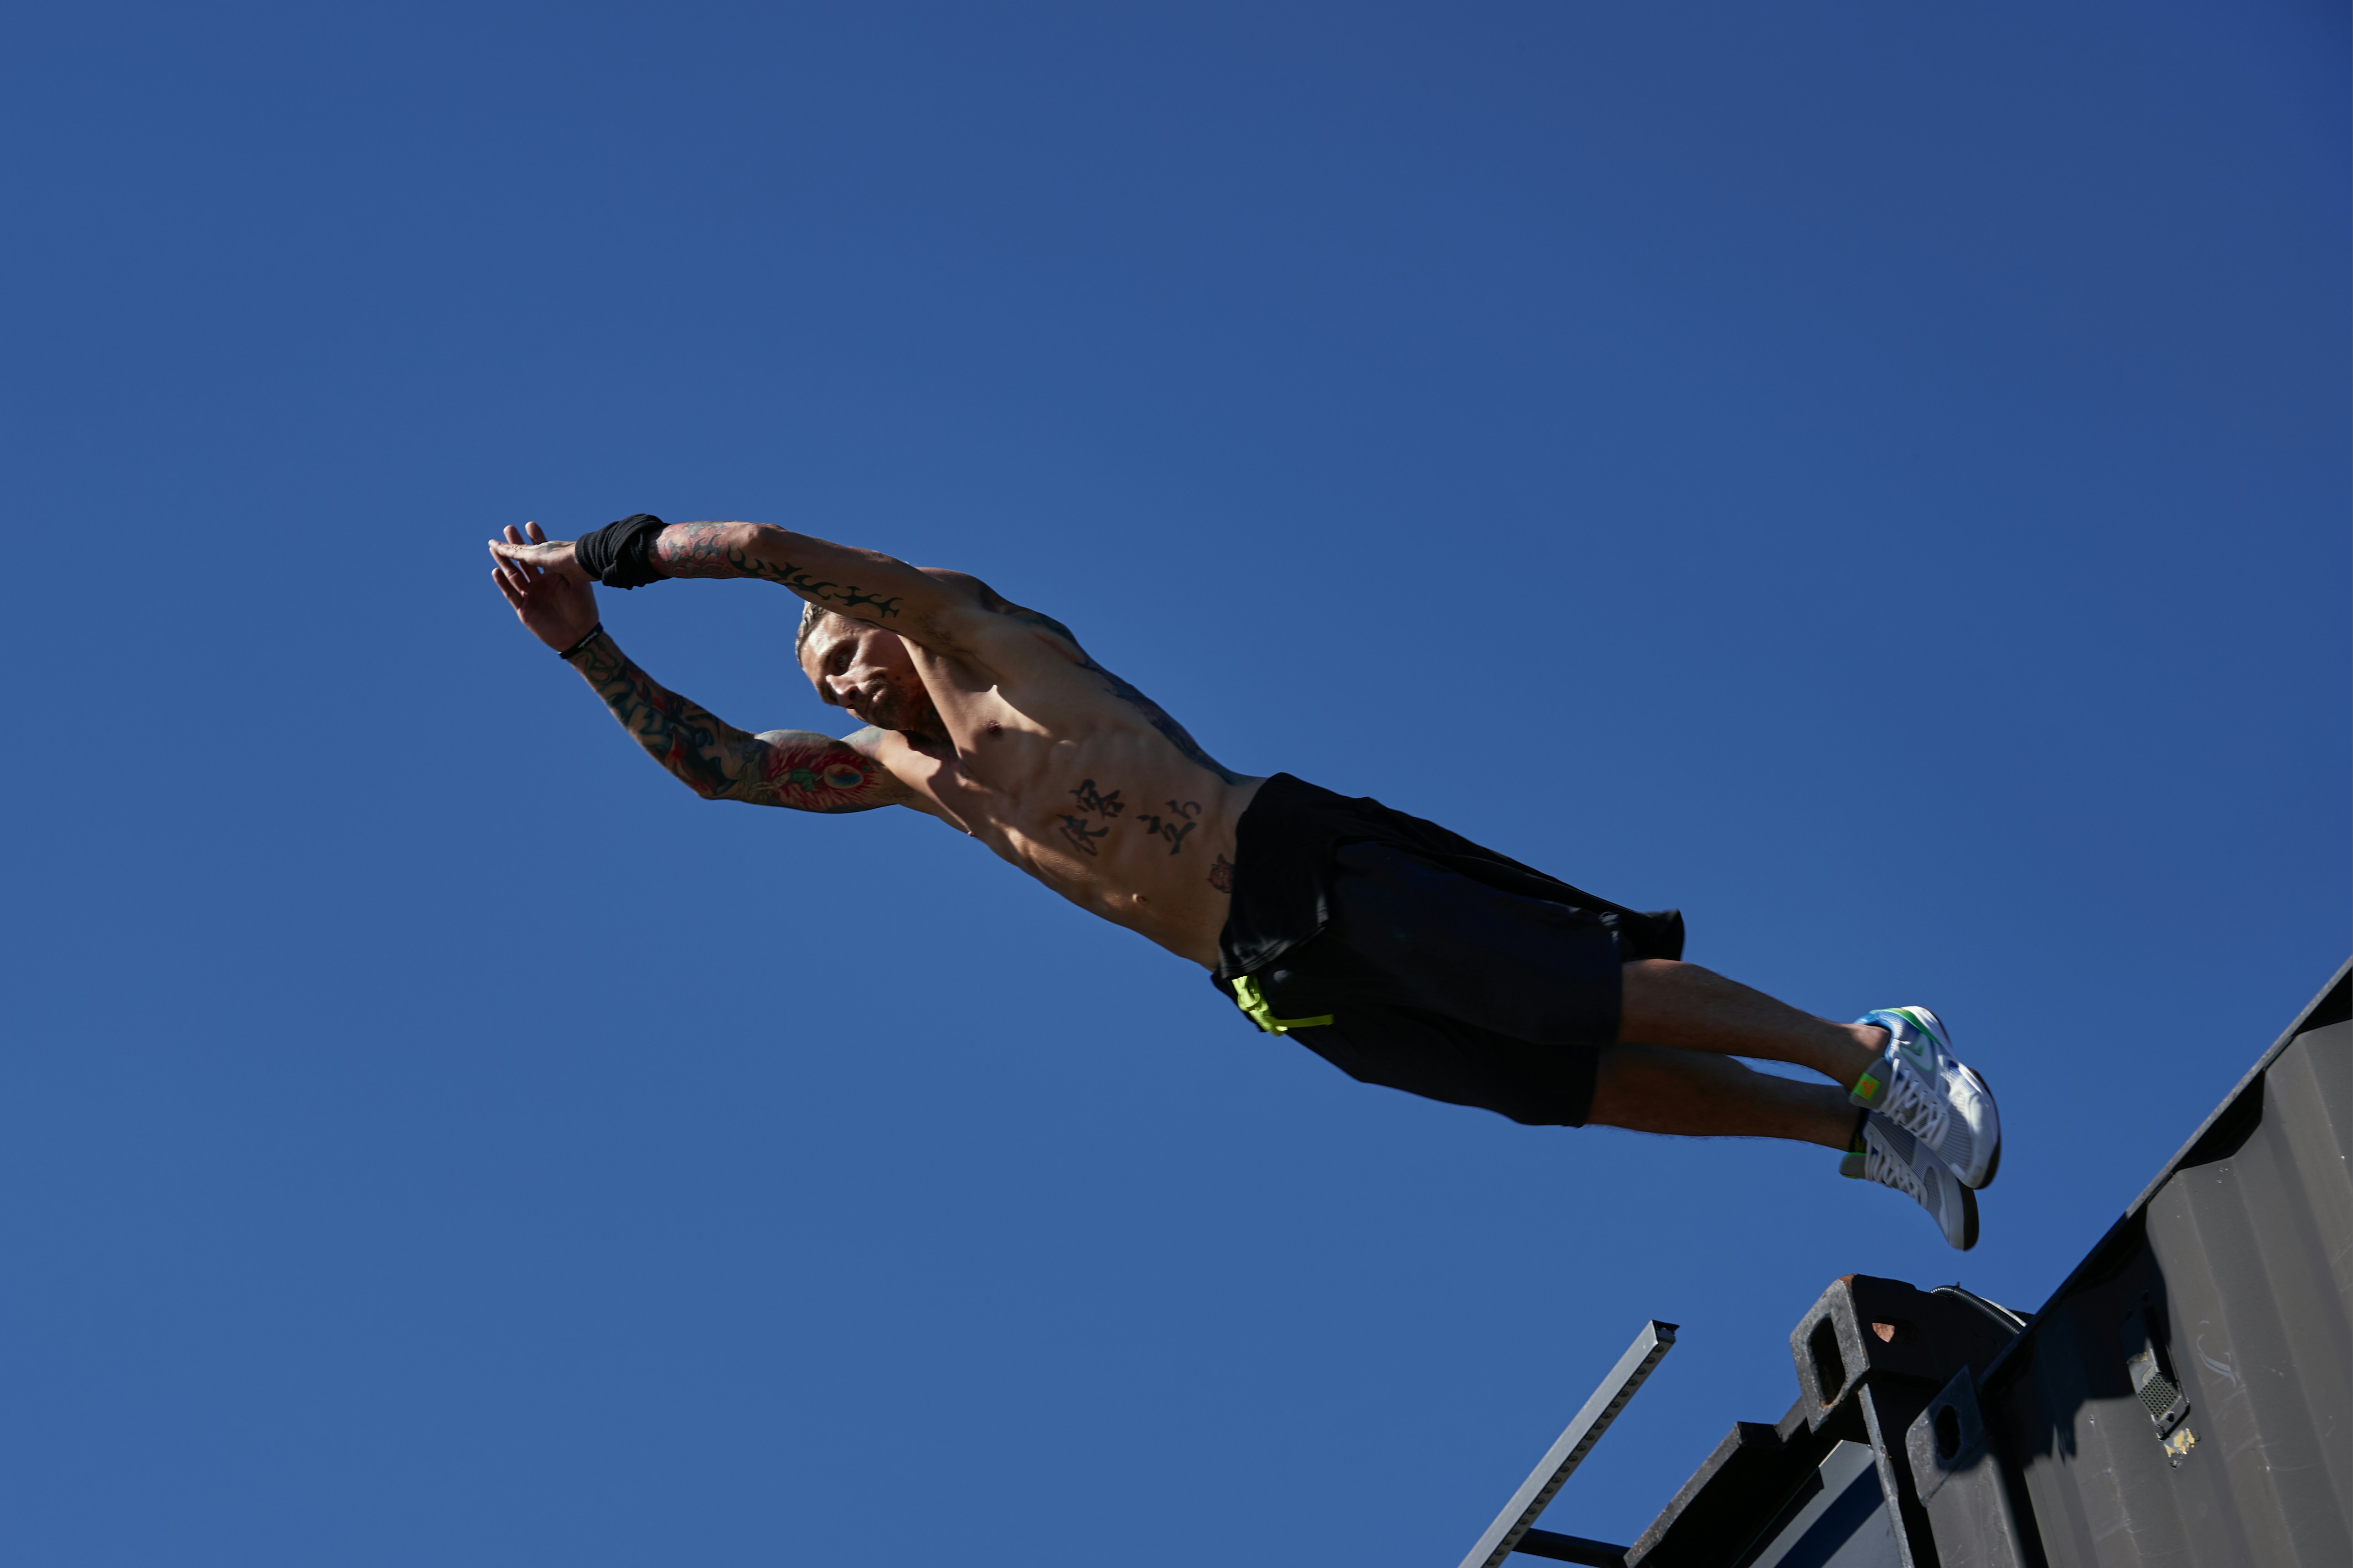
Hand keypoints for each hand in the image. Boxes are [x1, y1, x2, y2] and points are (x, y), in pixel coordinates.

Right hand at [489, 522, 598, 652]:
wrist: (579, 634)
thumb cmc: (583, 608)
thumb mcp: (578, 584)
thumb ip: (568, 569)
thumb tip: (565, 550)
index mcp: (553, 574)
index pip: (542, 554)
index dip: (536, 539)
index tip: (530, 524)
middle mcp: (539, 582)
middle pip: (524, 560)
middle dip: (516, 544)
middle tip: (508, 528)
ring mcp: (530, 595)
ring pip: (513, 574)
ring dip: (504, 561)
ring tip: (495, 546)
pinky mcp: (524, 609)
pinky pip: (511, 594)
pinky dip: (503, 583)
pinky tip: (496, 570)